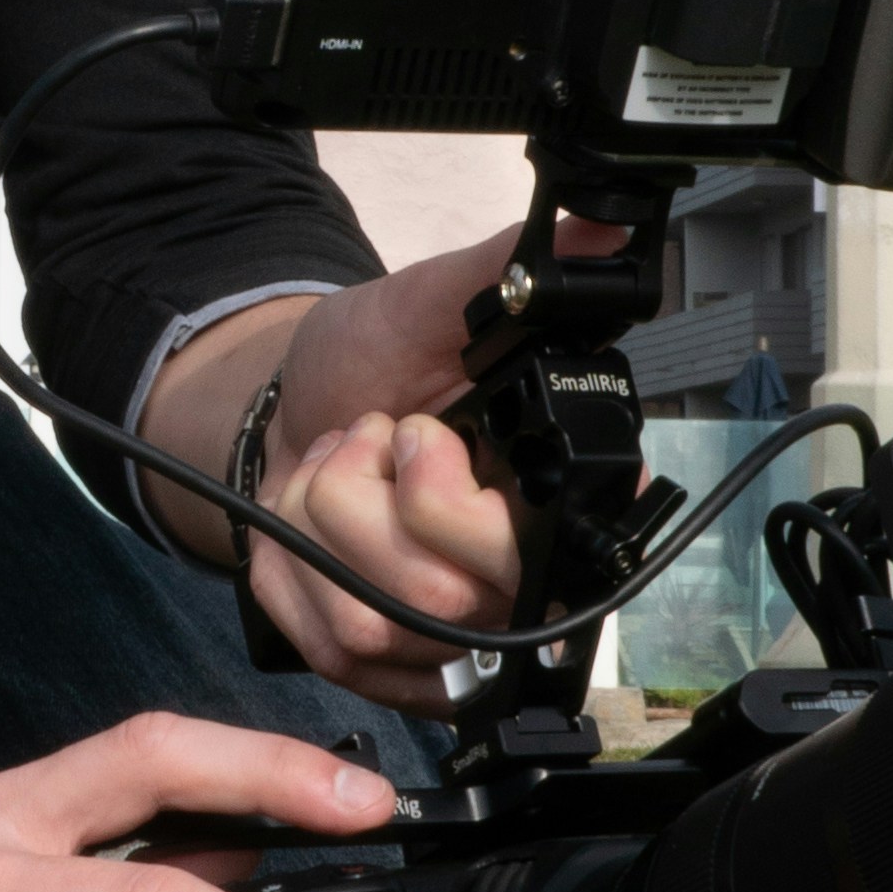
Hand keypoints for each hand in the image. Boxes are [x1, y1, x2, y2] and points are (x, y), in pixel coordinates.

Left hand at [145, 223, 636, 707]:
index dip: (449, 496)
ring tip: (337, 471)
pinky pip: (332, 651)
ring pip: (377, 626)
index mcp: (563, 494)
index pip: (543, 553)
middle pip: (443, 597)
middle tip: (368, 439)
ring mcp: (458, 636)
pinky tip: (304, 525)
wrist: (296, 413)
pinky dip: (291, 573)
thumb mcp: (430, 303)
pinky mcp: (394, 666)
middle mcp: (524, 578)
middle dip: (363, 498)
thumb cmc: (372, 362)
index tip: (416, 430)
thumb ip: (511, 269)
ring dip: (321, 526)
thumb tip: (601, 225)